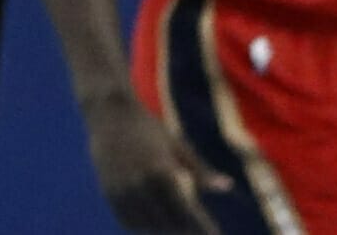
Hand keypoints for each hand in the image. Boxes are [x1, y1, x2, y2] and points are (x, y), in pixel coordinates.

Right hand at [77, 88, 223, 234]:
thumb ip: (201, 171)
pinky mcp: (109, 194)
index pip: (187, 212)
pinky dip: (144, 225)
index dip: (203, 229)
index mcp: (162, 172)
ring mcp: (122, 191)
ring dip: (165, 228)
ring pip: (149, 226)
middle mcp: (140, 185)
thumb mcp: (178, 146)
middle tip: (197, 229)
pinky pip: (129, 222)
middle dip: (186, 230)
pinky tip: (155, 219)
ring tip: (177, 224)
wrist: (109, 114)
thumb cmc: (149, 129)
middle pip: (170, 223)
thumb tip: (227, 187)